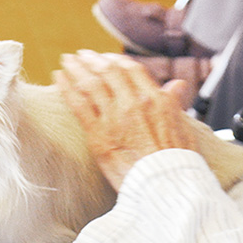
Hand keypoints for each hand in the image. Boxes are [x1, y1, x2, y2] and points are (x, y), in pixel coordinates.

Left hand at [55, 49, 196, 189]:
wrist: (166, 186)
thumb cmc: (177, 163)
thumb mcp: (183, 127)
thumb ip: (174, 102)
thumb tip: (176, 84)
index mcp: (156, 99)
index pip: (131, 70)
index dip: (116, 61)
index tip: (107, 59)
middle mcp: (134, 102)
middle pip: (108, 72)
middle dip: (93, 60)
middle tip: (82, 56)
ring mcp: (114, 117)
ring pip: (90, 83)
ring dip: (76, 68)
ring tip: (67, 61)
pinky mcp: (98, 134)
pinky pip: (78, 104)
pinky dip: (66, 87)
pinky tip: (58, 78)